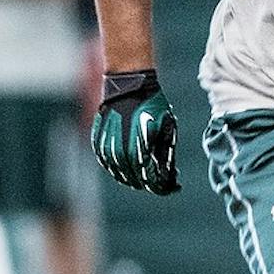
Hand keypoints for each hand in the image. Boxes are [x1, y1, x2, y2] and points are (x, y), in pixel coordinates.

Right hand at [91, 69, 180, 195]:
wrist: (128, 85)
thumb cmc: (152, 106)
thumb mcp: (167, 129)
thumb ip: (166, 155)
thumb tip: (169, 176)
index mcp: (140, 152)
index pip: (152, 182)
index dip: (165, 187)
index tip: (175, 186)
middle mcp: (121, 155)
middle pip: (136, 182)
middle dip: (152, 182)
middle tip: (163, 179)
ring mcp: (107, 150)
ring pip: (121, 176)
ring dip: (135, 178)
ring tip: (147, 171)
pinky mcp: (98, 144)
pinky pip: (108, 165)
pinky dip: (120, 169)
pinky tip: (131, 165)